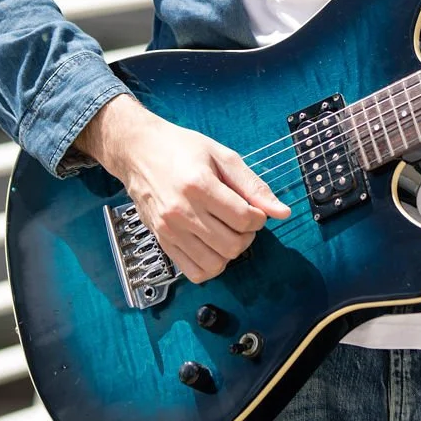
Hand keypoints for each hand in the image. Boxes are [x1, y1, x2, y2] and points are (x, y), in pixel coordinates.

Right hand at [76, 95, 290, 281]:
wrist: (138, 152)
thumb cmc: (181, 148)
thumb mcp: (221, 155)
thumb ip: (253, 185)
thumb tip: (282, 212)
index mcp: (199, 186)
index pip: (244, 219)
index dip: (259, 217)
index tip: (255, 209)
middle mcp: (182, 212)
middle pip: (233, 245)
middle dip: (248, 235)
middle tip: (243, 219)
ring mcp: (169, 231)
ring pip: (216, 263)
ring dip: (230, 251)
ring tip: (228, 231)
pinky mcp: (162, 242)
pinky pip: (194, 272)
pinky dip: (211, 265)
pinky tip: (212, 245)